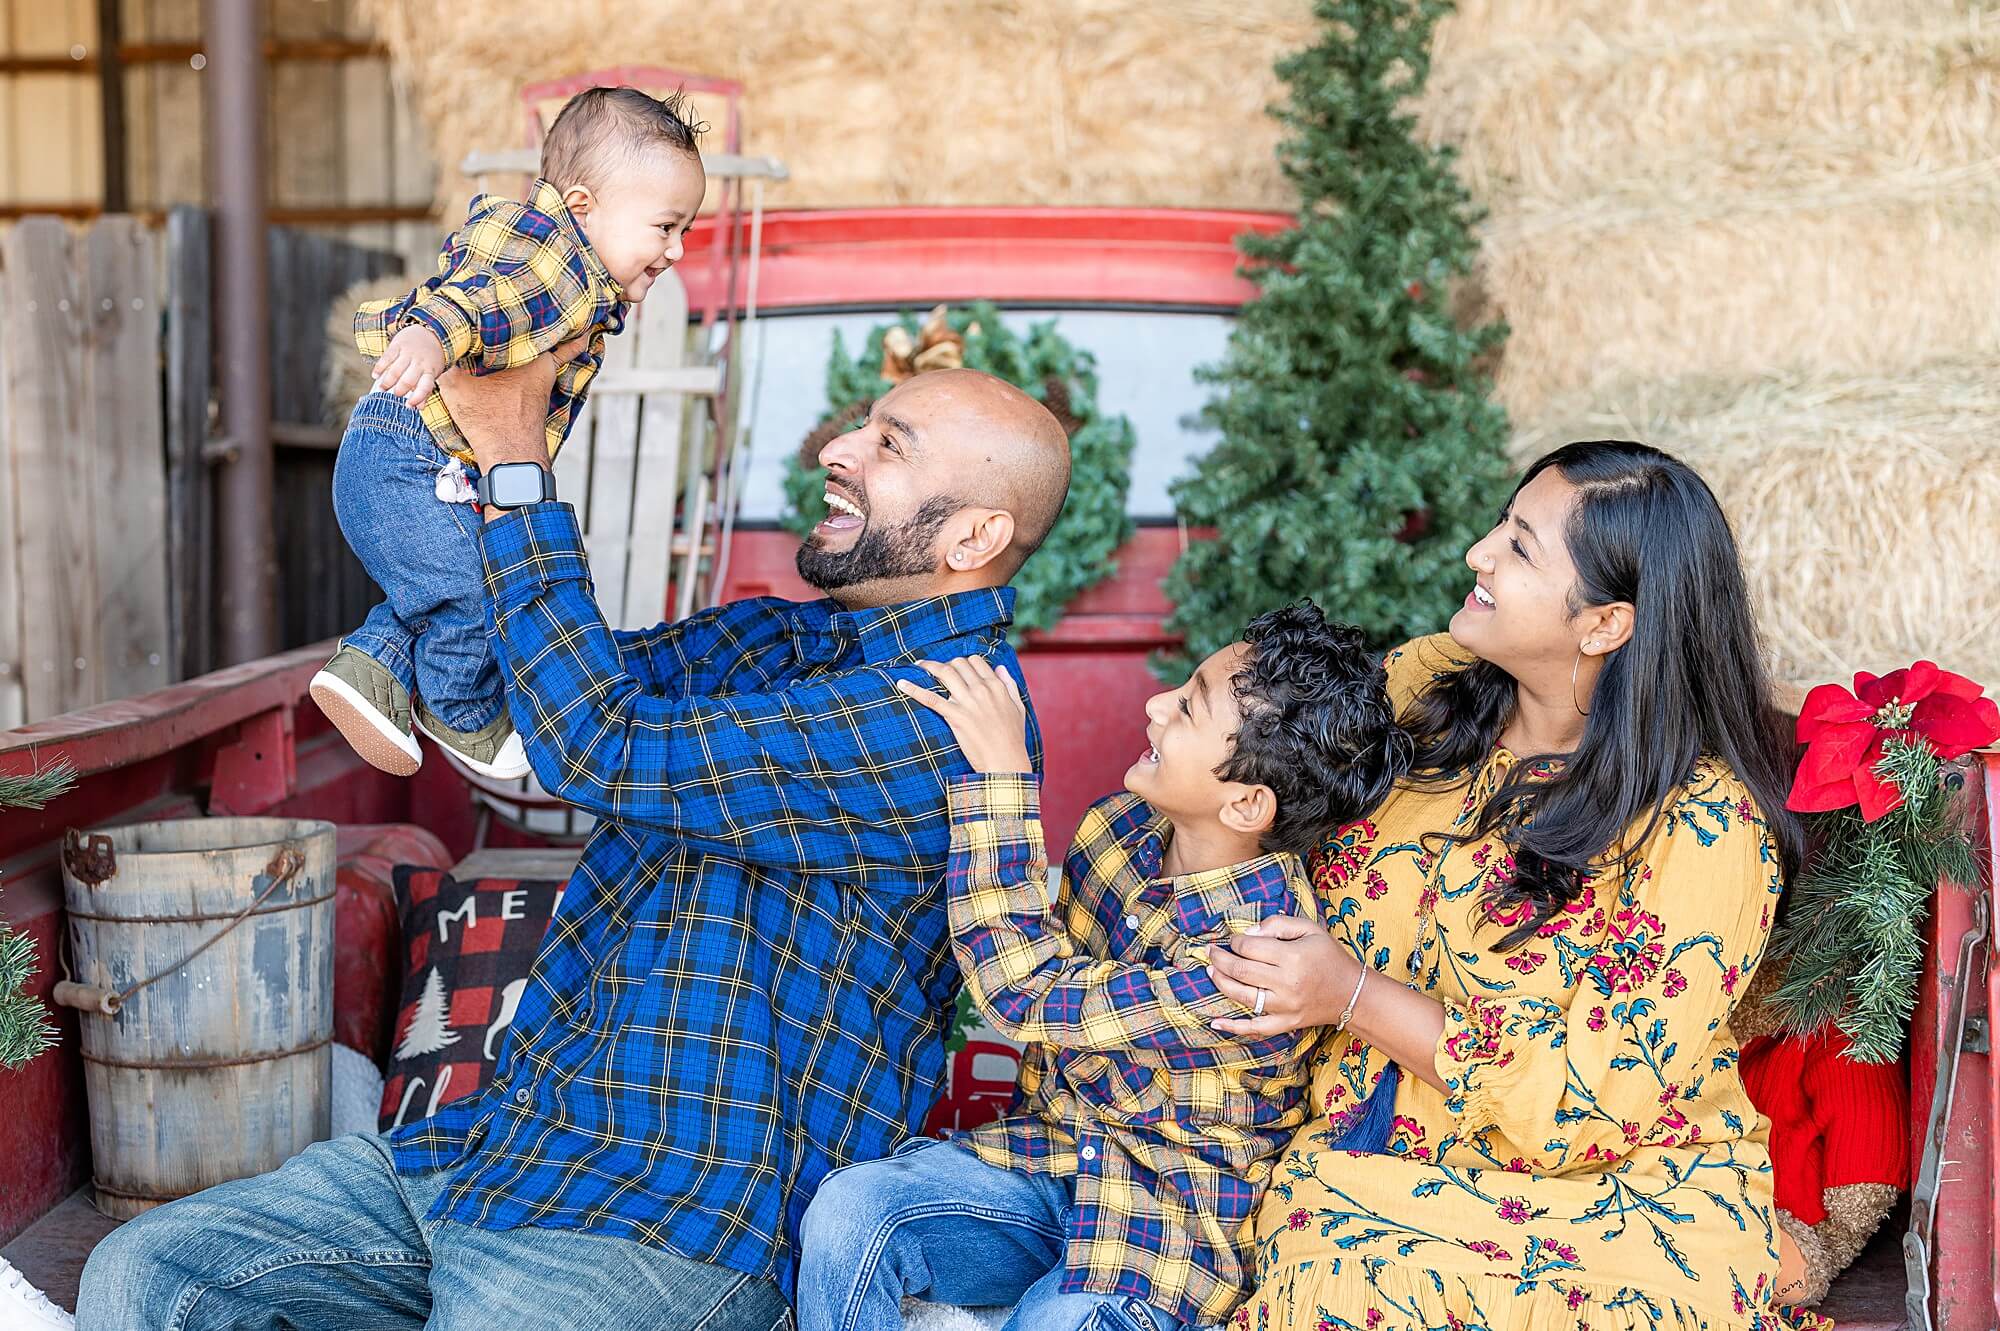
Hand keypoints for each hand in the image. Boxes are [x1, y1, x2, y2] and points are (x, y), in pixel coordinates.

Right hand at [373, 325, 447, 406]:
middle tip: (392, 396)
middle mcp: (420, 362)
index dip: (417, 397)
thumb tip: (418, 408)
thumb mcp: (432, 373)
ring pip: (395, 370)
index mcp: (430, 371)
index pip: (425, 387)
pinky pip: (387, 357)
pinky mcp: (398, 344)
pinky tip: (375, 376)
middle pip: (408, 380)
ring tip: (381, 389)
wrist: (432, 333)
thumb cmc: (430, 360)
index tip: (408, 405)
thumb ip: (425, 390)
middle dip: (399, 391)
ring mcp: (409, 353)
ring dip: (387, 382)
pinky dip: (380, 368)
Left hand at [895, 657, 1032, 773]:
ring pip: (945, 673)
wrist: (1005, 762)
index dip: (964, 662)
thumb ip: (1010, 685)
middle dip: (947, 664)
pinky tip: (902, 683)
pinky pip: (930, 698)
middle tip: (937, 670)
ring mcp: (967, 702)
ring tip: (919, 665)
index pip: (976, 661)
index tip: (955, 667)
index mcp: (997, 686)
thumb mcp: (1018, 708)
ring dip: (929, 666)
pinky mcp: (955, 716)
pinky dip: (914, 689)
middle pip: (958, 663)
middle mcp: (982, 690)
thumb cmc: (1013, 739)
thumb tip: (1001, 668)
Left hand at [1207, 914, 1358, 1038]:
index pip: (1250, 947)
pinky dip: (1233, 1027)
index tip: (1234, 939)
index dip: (1235, 941)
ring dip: (1220, 982)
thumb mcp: (1309, 929)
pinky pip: (1255, 1028)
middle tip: (1209, 951)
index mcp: (1293, 957)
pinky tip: (1214, 1022)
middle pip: (1241, 970)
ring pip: (1242, 996)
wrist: (1351, 992)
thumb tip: (1249, 932)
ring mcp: (1285, 1007)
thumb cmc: (1329, 956)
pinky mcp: (1286, 1023)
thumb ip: (1278, 923)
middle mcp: (1287, 983)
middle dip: (1219, 959)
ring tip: (1210, 971)